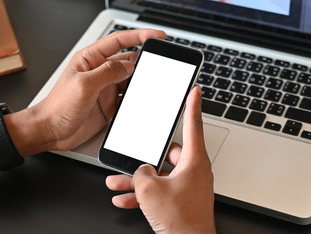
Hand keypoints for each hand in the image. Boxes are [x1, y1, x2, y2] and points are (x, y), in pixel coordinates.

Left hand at [34, 29, 165, 150]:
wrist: (52, 131)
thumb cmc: (58, 107)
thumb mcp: (84, 85)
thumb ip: (108, 72)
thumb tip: (128, 66)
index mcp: (90, 59)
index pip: (118, 41)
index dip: (138, 35)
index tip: (156, 36)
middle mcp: (99, 72)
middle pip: (127, 61)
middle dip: (141, 64)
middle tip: (153, 70)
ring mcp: (105, 88)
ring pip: (130, 80)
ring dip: (138, 84)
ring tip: (144, 89)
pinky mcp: (109, 104)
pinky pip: (127, 98)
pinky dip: (134, 99)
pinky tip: (136, 102)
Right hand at [106, 86, 215, 233]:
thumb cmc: (181, 220)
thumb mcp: (150, 190)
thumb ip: (141, 173)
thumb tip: (141, 171)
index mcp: (193, 161)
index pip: (193, 124)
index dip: (192, 105)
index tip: (194, 91)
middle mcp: (192, 171)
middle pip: (165, 154)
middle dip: (143, 159)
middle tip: (130, 157)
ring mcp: (185, 186)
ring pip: (157, 175)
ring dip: (136, 180)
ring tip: (116, 182)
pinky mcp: (178, 199)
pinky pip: (158, 191)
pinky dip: (141, 194)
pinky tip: (123, 199)